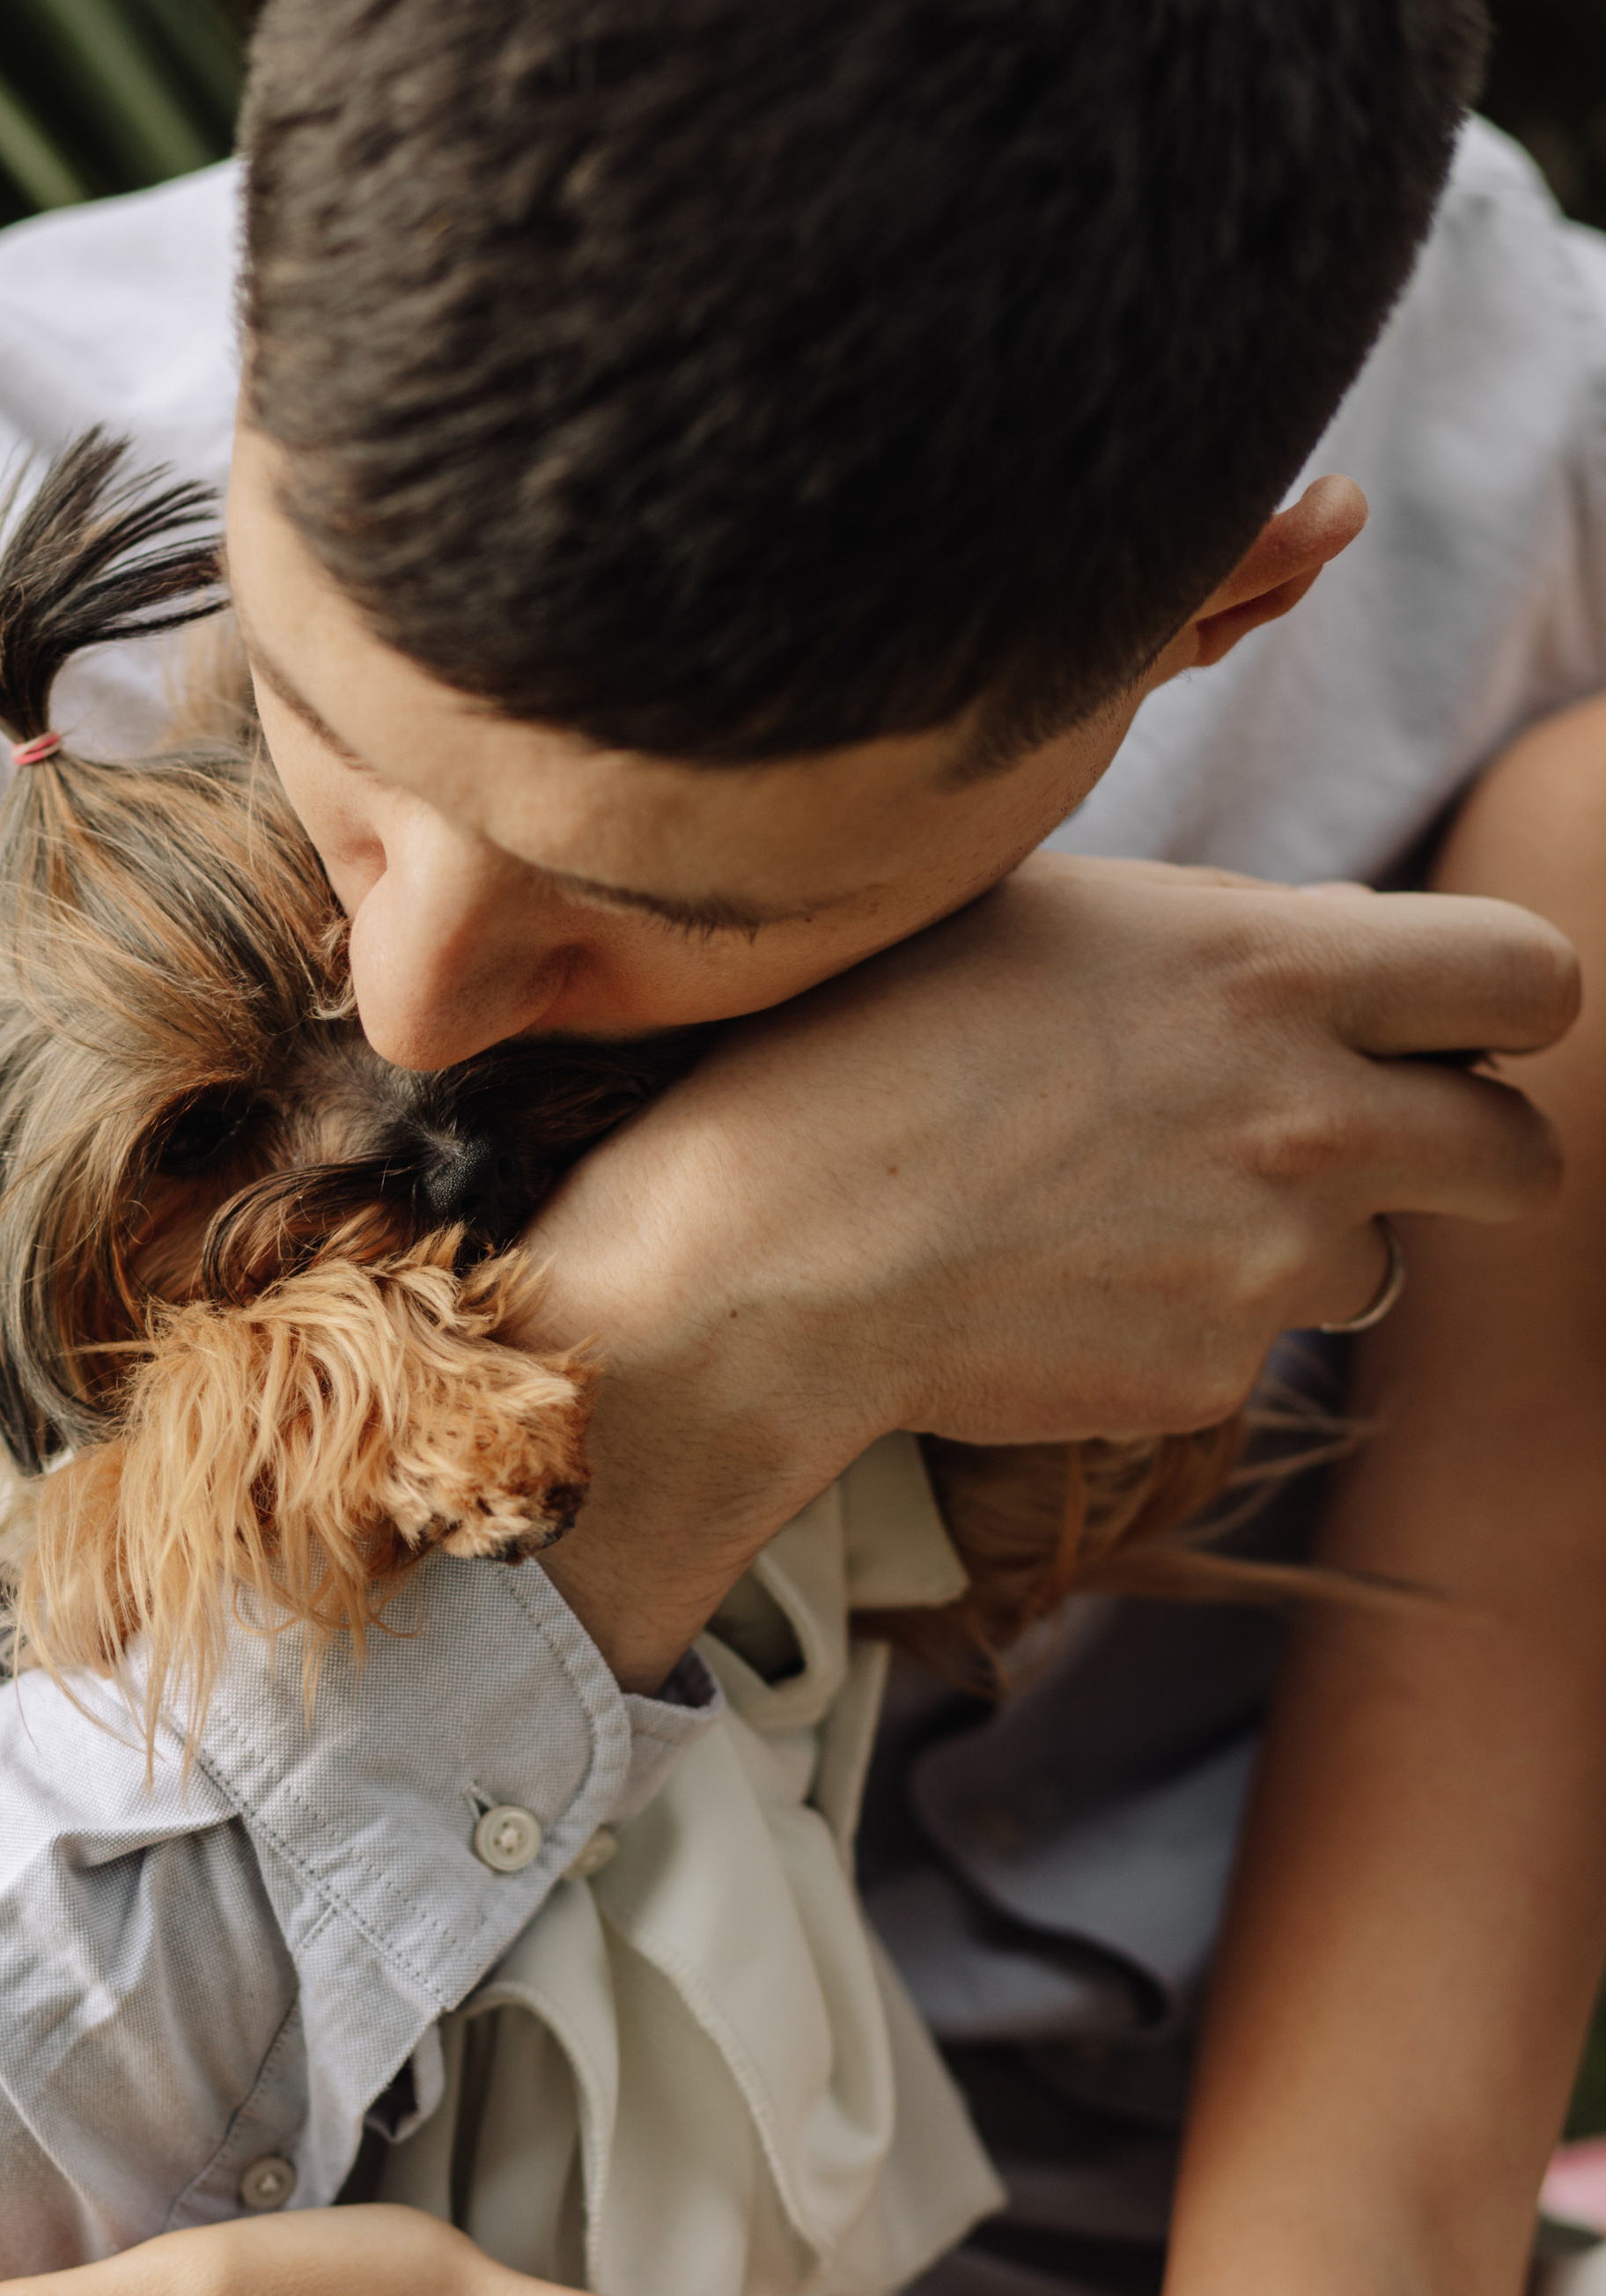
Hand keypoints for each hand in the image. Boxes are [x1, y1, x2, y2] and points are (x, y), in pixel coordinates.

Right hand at [521, 854, 1574, 1683]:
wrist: (766, 1258)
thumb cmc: (874, 1046)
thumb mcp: (1060, 920)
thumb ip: (1234, 941)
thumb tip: (1346, 961)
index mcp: (1274, 969)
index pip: (1531, 975)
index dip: (1501, 1009)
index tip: (1448, 1031)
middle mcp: (1307, 1117)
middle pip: (1521, 1155)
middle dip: (1470, 1151)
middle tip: (1372, 1144)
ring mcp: (1268, 1263)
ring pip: (1379, 1260)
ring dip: (1306, 1239)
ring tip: (1141, 1208)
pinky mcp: (1210, 1375)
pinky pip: (1250, 1342)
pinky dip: (1186, 1317)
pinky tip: (1064, 1281)